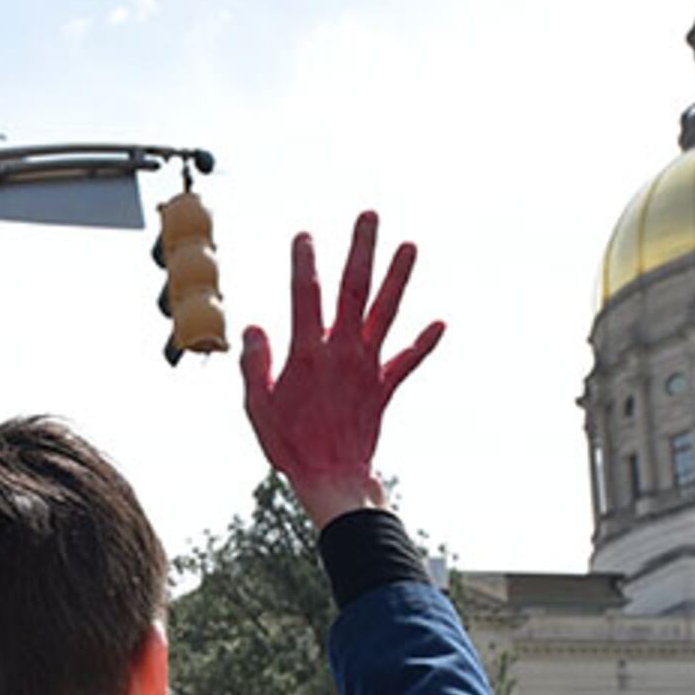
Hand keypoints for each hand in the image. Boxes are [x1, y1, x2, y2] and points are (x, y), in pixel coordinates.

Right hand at [241, 211, 444, 528]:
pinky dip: (424, 343)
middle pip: (354, 290)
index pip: (304, 296)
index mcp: (308, 353)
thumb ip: (255, 364)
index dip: (304, 263)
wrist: (332, 478)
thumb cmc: (290, 444)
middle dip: (361, 250)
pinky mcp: (384, 388)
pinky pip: (407, 361)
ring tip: (409, 246)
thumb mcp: (257, 405)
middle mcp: (342, 352)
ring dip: (399, 277)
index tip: (304, 237)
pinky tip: (440, 323)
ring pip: (386, 313)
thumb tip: (255, 328)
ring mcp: (367, 367)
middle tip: (369, 216)